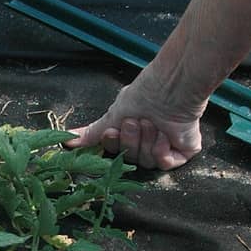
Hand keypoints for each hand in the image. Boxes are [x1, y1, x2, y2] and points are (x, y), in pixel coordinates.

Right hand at [65, 69, 205, 169]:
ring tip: (152, 122)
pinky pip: (166, 163)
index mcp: (130, 133)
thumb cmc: (145, 94)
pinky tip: (165, 134)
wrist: (172, 88)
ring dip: (146, 140)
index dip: (113, 143)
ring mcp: (165, 147)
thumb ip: (92, 131)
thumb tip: (67, 140)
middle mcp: (146, 141)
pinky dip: (161, 149)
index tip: (113, 131)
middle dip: (131, 139)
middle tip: (136, 121)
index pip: (115, 150)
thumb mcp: (113, 114)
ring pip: (146, 161)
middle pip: (130, 158)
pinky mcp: (182, 152)